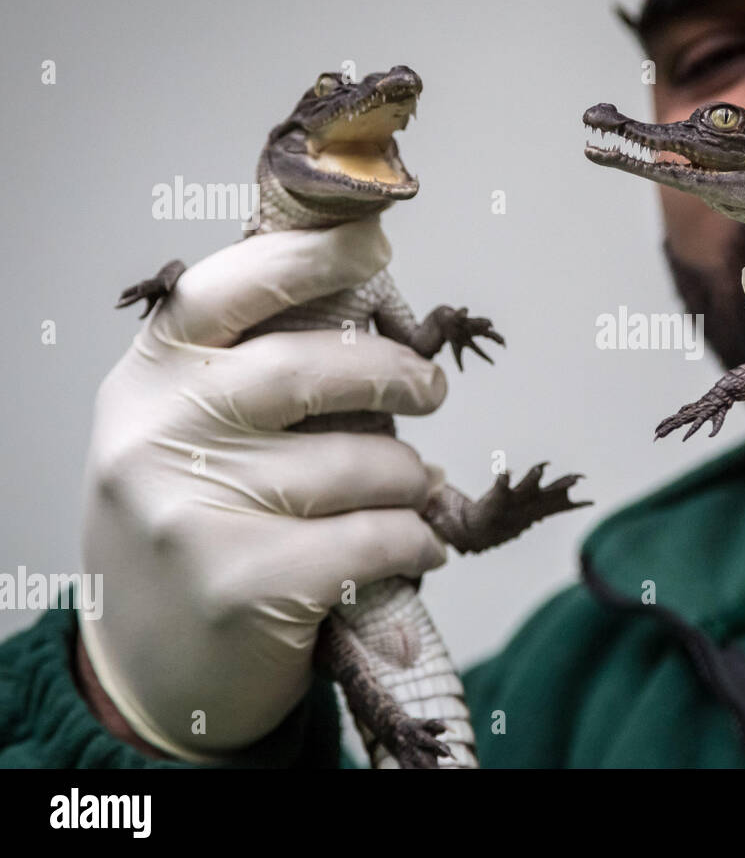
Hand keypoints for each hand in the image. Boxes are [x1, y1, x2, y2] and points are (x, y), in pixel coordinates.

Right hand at [79, 219, 448, 759]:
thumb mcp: (185, 435)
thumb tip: (371, 314)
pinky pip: (377, 536)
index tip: (375, 241)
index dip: (309, 257)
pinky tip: (418, 547)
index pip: (229, 287)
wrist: (143, 672)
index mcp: (149, 378)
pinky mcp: (243, 584)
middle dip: (396, 373)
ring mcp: (194, 512)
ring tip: (411, 491)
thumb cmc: (191, 528)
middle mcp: (158, 434)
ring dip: (410, 478)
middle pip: (312, 366)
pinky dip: (417, 541)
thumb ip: (245, 373)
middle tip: (432, 388)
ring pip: (363, 460)